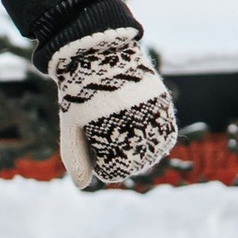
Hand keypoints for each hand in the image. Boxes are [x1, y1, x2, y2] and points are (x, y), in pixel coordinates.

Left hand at [50, 29, 178, 189]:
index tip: (95, 151)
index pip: (115, 169)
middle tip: (109, 141)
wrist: (95, 52)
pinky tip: (142, 129)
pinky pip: (166, 131)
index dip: (104, 165)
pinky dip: (157, 137)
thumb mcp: (71, 124)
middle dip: (123, 159)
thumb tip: (81, 185)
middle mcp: (133, 122)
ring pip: (155, 149)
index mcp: (106, 129)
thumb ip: (75, 156)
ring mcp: (150, 111)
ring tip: (124, 134)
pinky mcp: (162, 101)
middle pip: (137, 162)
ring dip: (143, 150)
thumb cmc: (78, 93)